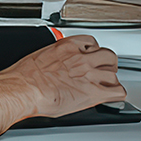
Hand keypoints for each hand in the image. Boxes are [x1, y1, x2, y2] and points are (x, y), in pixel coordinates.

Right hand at [3, 35, 124, 118]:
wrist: (23, 89)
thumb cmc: (24, 76)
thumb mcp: (39, 57)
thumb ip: (54, 57)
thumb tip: (53, 63)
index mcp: (68, 46)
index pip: (92, 43)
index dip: (93, 52)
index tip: (90, 57)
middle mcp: (82, 58)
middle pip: (108, 56)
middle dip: (106, 64)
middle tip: (102, 71)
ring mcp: (89, 75)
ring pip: (113, 75)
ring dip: (110, 81)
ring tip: (105, 87)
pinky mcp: (93, 93)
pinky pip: (117, 92)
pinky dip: (116, 95)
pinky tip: (110, 97)